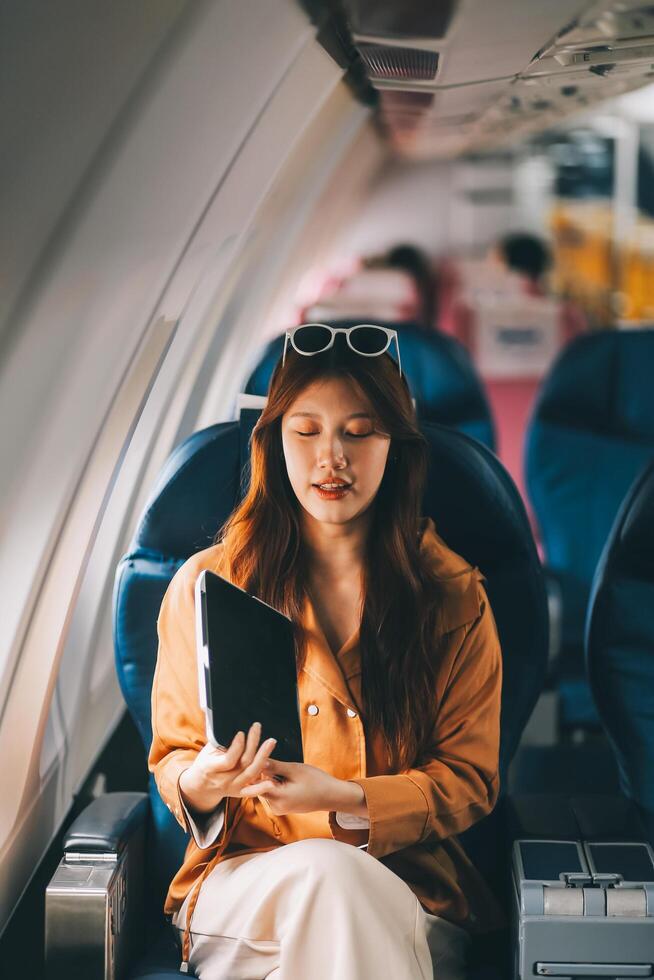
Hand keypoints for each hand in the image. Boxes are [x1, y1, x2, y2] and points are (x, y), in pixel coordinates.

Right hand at [178, 722, 276, 814]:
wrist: (200, 785)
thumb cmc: (204, 763)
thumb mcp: (206, 751)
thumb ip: (219, 742)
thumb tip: (234, 726)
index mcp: (211, 769)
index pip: (228, 760)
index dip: (237, 746)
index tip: (242, 733)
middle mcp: (223, 780)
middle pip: (243, 764)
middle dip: (253, 744)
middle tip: (258, 728)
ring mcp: (232, 788)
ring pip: (251, 774)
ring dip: (263, 757)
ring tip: (271, 742)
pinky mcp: (239, 792)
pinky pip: (252, 792)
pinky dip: (262, 787)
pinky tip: (272, 781)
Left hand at [238, 757, 357, 815]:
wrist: (332, 796)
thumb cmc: (317, 781)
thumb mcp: (295, 770)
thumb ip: (274, 766)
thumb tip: (256, 759)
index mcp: (278, 799)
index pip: (255, 784)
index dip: (252, 770)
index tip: (249, 757)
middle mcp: (276, 806)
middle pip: (259, 786)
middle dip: (259, 772)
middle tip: (261, 756)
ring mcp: (279, 808)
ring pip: (266, 788)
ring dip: (267, 776)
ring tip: (272, 763)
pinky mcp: (283, 806)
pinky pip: (273, 792)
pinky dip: (274, 782)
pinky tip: (280, 772)